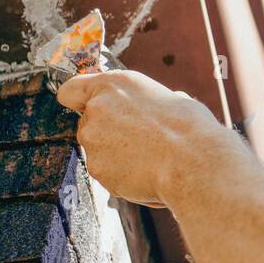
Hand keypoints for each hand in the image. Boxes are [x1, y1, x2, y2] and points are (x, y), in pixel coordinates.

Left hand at [56, 69, 211, 206]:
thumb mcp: (172, 99)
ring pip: (98, 151)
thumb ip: (148, 103)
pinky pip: (107, 174)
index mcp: (114, 84)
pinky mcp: (97, 168)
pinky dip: (122, 178)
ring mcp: (93, 140)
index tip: (88, 110)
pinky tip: (147, 174)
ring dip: (116, 157)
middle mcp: (96, 108)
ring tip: (149, 161)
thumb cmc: (190, 129)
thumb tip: (157, 110)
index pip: (72, 90)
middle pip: (88, 124)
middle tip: (140, 143)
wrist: (192, 161)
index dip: (78, 101)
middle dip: (108, 135)